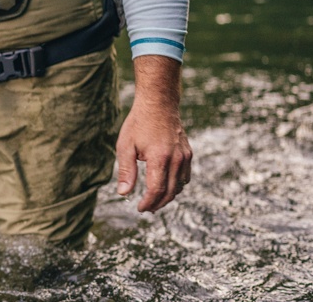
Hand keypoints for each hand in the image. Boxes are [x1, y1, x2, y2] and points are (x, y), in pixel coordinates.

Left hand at [115, 55, 192, 211]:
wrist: (159, 104)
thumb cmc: (139, 124)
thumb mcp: (125, 146)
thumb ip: (126, 171)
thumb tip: (124, 194)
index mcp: (159, 158)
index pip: (156, 190)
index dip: (148, 203)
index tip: (140, 208)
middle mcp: (176, 160)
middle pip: (170, 192)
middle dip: (158, 203)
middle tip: (146, 208)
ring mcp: (185, 157)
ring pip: (180, 186)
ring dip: (168, 197)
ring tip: (154, 200)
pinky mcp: (189, 154)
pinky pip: (185, 177)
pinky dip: (176, 186)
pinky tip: (165, 186)